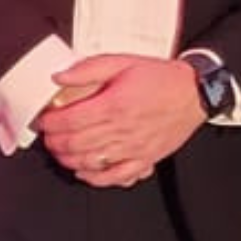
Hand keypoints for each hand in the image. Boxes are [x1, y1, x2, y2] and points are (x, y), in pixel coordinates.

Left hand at [35, 53, 203, 187]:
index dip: (50, 123)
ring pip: (89, 162)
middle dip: (54, 142)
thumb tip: (60, 77)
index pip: (69, 121)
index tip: (44, 120)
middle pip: (74, 144)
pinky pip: (115, 177)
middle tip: (49, 136)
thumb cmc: (162, 78)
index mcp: (114, 105)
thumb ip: (90, 68)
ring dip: (68, 160)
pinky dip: (95, 178)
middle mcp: (122, 129)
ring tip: (61, 151)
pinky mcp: (144, 159)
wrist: (196, 93)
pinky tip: (85, 171)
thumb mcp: (124, 62)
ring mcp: (133, 148)